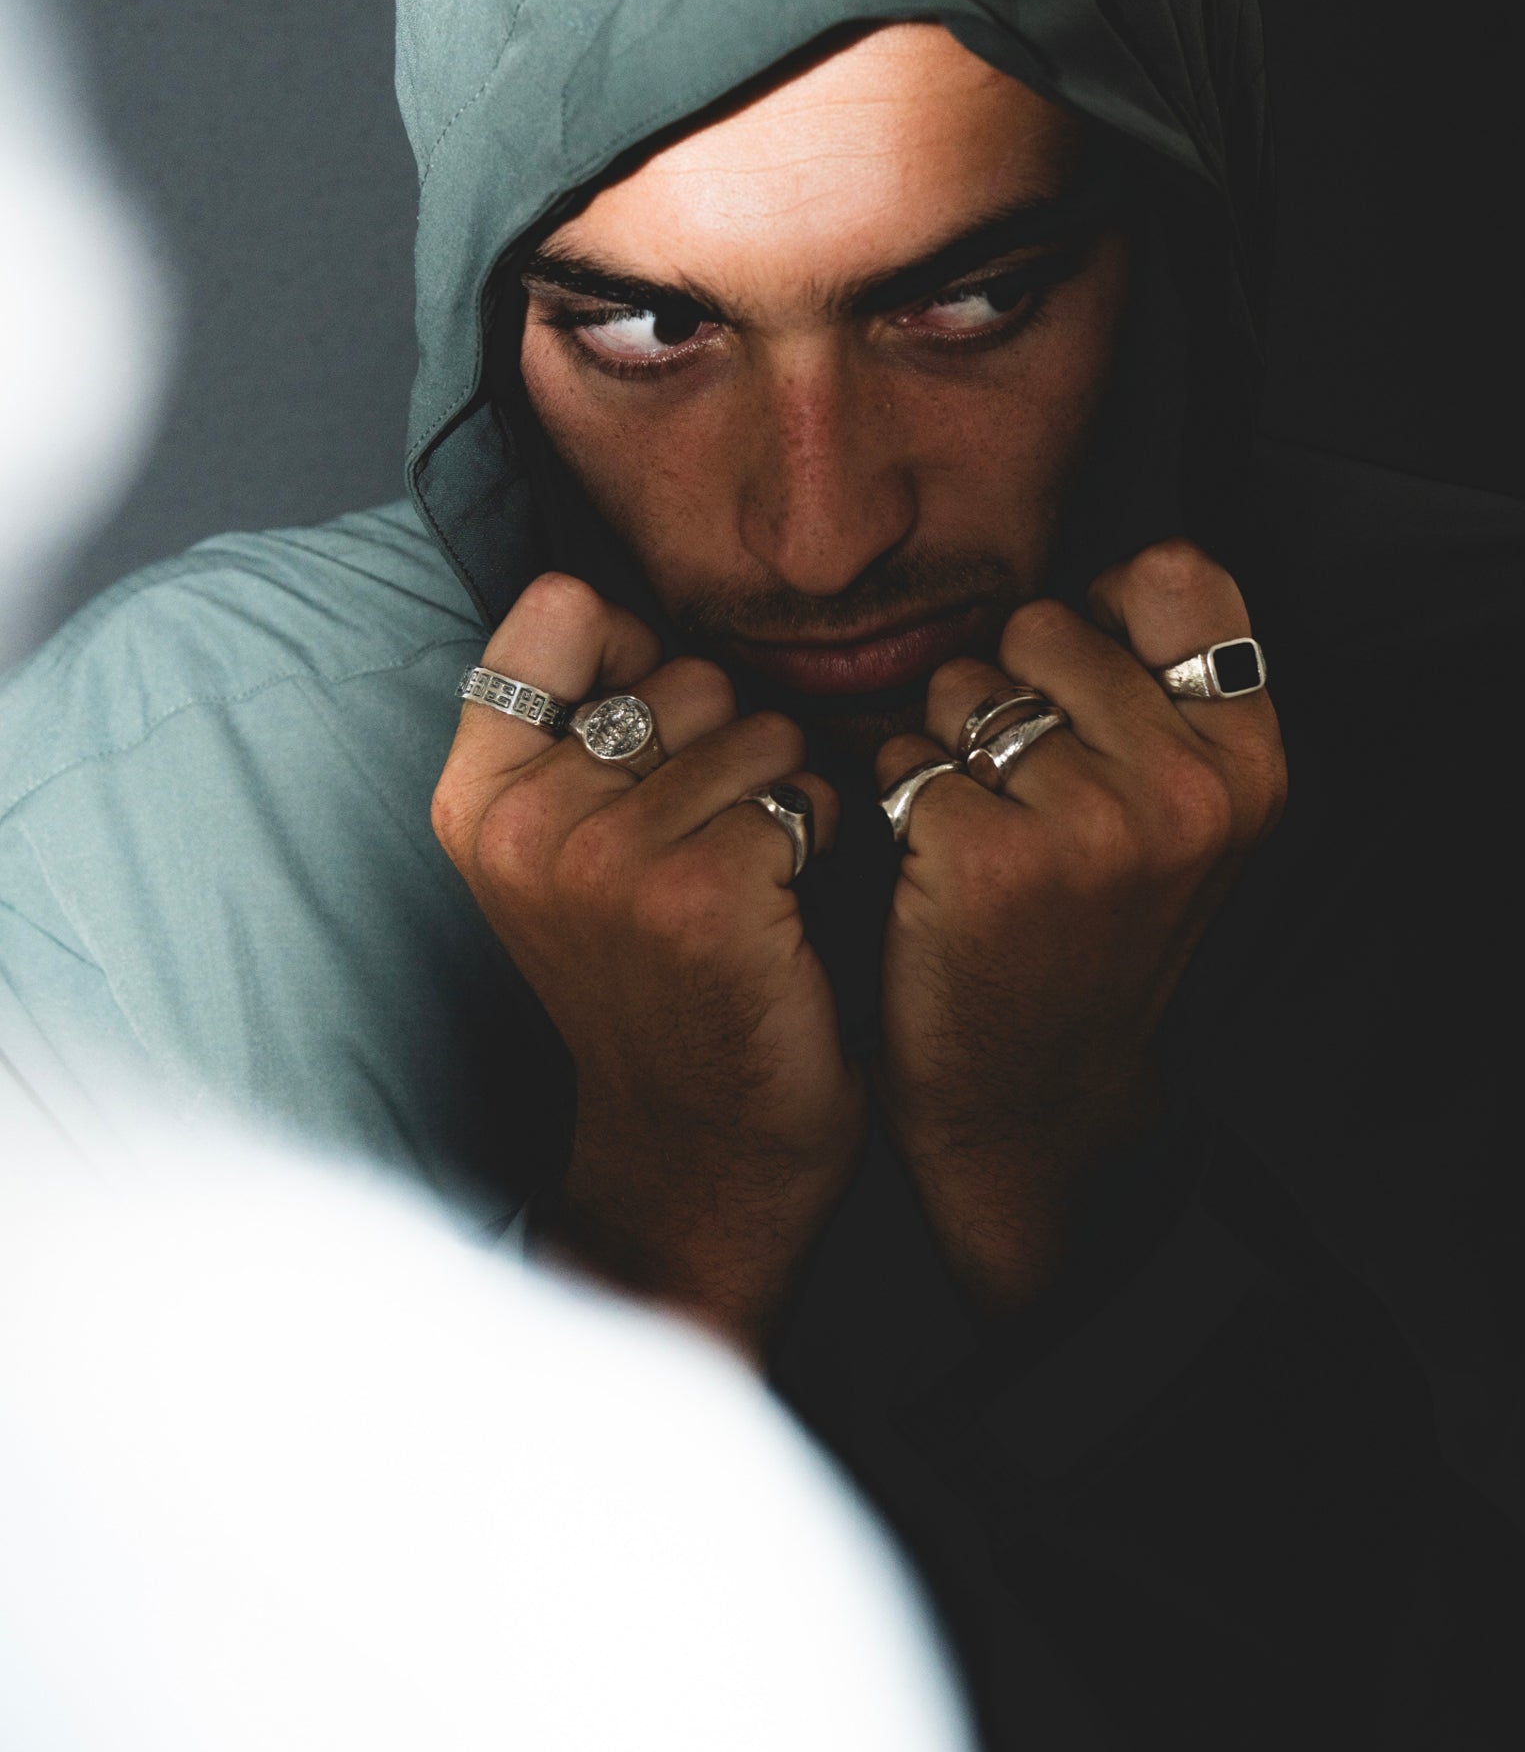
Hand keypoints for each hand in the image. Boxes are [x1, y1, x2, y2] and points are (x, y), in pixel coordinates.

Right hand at [431, 573, 862, 1355]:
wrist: (697, 1152)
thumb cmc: (655, 977)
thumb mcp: (564, 847)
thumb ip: (570, 720)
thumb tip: (622, 599)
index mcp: (475, 797)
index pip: (560, 609)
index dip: (638, 652)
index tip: (652, 747)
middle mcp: (524, 820)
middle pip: (686, 670)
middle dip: (725, 743)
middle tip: (704, 855)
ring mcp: (607, 857)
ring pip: (760, 727)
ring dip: (782, 795)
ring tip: (747, 885)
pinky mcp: (703, 891)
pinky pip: (807, 791)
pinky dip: (822, 839)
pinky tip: (787, 915)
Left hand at [874, 540, 1286, 1310]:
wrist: (1038, 1099)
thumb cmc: (1094, 933)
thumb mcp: (1182, 814)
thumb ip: (1160, 691)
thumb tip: (1097, 577)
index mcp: (1248, 760)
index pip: (1179, 572)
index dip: (1107, 607)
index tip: (1085, 682)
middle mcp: (1186, 785)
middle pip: (1044, 621)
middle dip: (1010, 685)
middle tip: (1026, 789)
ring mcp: (1091, 822)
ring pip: (962, 683)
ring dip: (945, 743)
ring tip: (985, 827)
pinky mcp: (989, 857)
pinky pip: (901, 755)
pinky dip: (896, 800)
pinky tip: (933, 868)